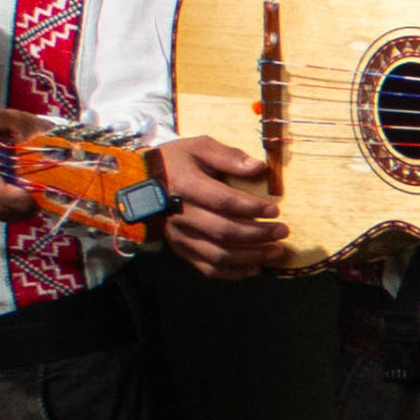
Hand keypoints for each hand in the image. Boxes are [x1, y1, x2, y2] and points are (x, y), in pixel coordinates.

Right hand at [151, 135, 284, 277]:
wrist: (136, 183)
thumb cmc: (174, 161)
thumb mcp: (199, 147)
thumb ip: (229, 156)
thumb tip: (259, 167)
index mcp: (187, 186)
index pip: (224, 201)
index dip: (252, 208)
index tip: (275, 211)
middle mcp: (182, 215)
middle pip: (225, 232)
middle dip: (258, 235)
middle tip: (283, 232)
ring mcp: (180, 236)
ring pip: (218, 255)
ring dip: (251, 257)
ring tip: (276, 252)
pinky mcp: (180, 249)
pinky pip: (207, 268)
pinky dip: (232, 273)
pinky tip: (254, 268)